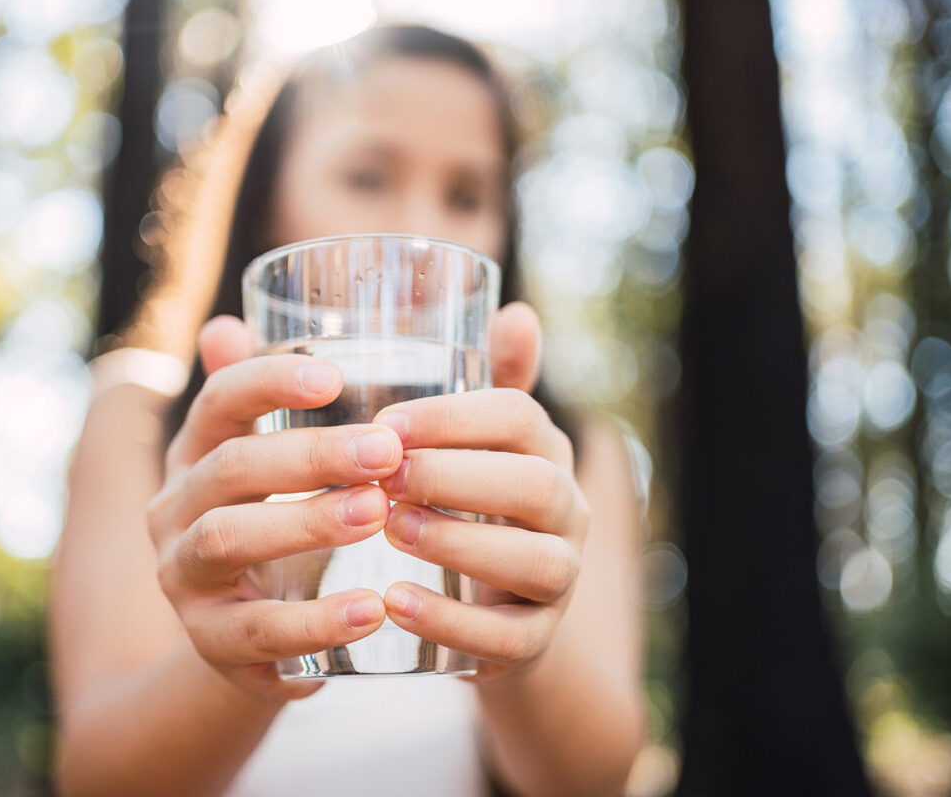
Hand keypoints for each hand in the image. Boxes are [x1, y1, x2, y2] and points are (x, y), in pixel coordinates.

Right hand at [147, 317, 402, 699]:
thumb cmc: (299, 523)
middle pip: (228, 466)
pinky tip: (372, 609)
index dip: (269, 380)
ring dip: (304, 524)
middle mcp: (177, 505)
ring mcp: (184, 575)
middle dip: (308, 455)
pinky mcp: (209, 641)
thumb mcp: (315, 465)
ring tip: (377, 514)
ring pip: (227, 539)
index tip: (337, 376)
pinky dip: (313, 621)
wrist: (256, 637)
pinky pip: (253, 630)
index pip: (220, 397)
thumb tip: (511, 316)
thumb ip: (386, 399)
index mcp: (202, 448)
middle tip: (385, 454)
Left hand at [374, 303, 588, 680]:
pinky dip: (453, 622)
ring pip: (538, 563)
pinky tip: (395, 603)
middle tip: (384, 476)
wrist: (492, 605)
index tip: (385, 423)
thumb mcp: (472, 443)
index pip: (520, 417)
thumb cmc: (468, 504)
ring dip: (460, 543)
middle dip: (457, 477)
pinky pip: (511, 639)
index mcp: (543, 452)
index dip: (456, 417)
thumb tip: (514, 310)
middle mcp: (566, 512)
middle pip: (537, 487)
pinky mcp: (535, 640)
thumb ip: (480, 381)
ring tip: (391, 530)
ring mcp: (560, 580)